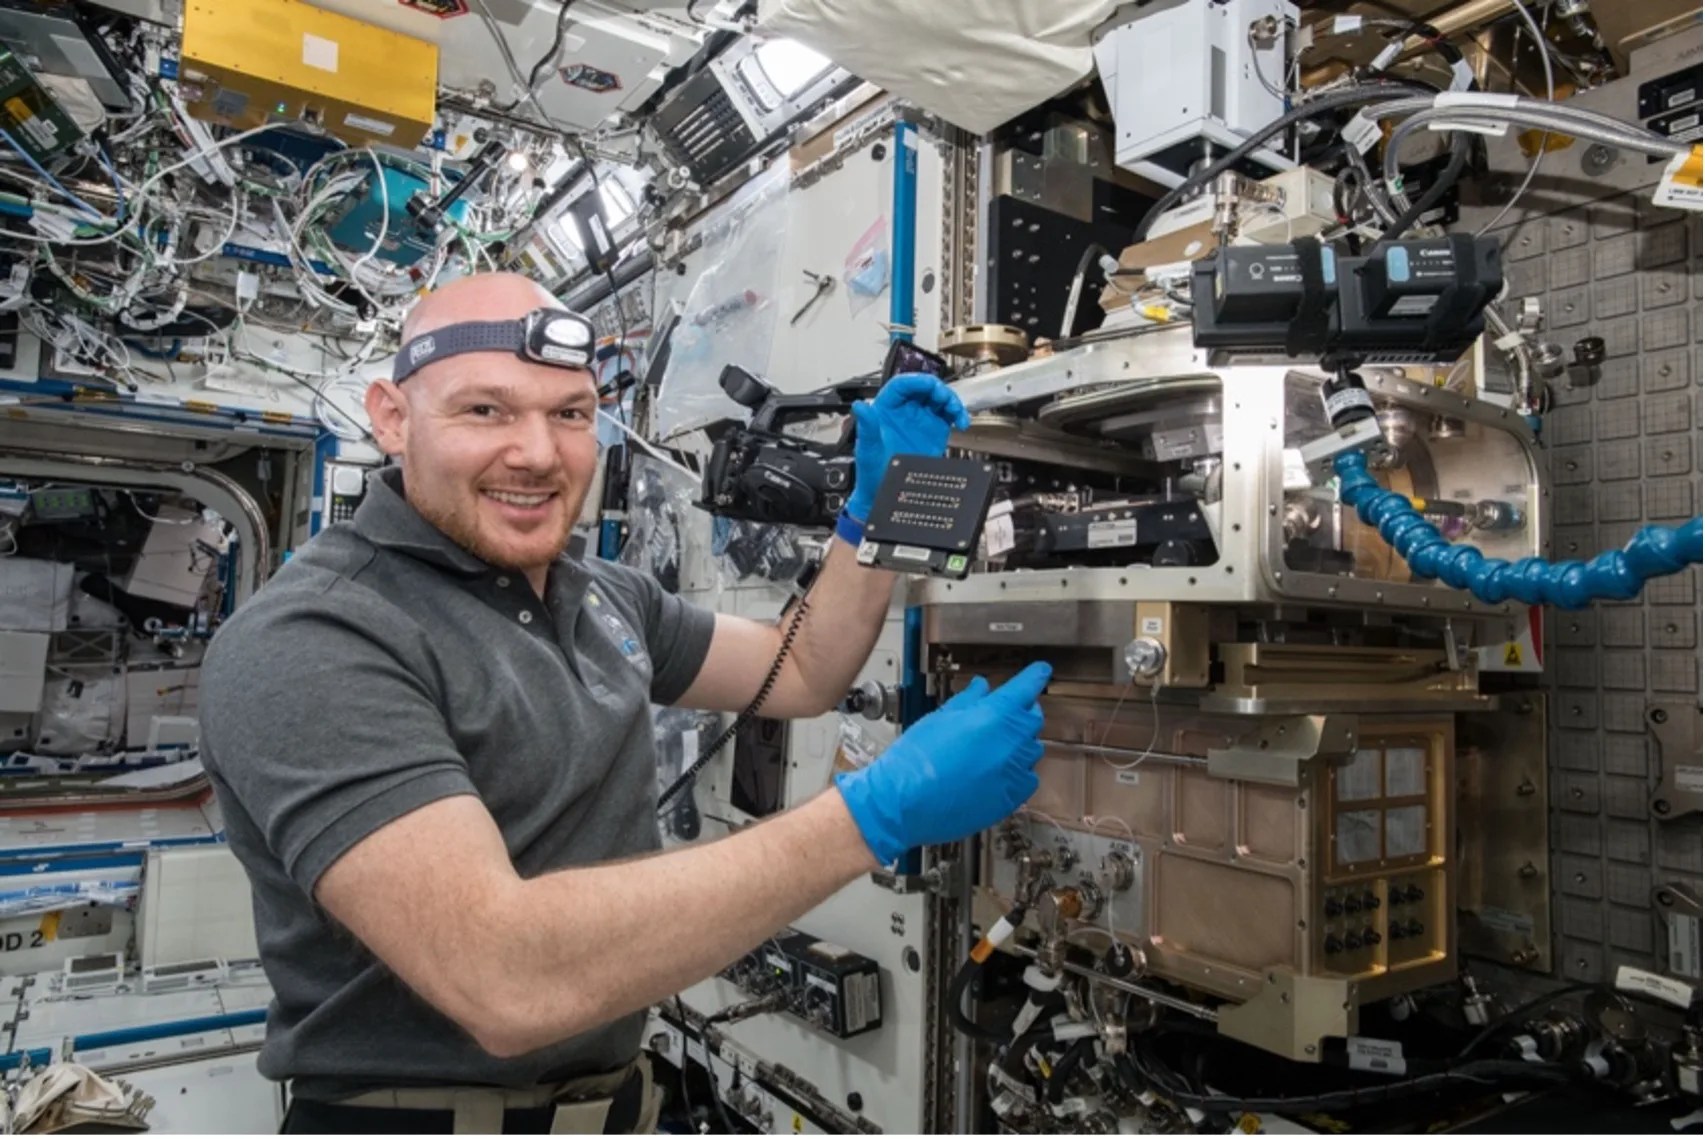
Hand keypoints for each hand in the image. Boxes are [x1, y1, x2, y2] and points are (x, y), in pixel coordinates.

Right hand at [834, 662, 1051, 863]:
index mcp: (995, 715)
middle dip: (1023, 711)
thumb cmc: (916, 758)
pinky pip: (1028, 779)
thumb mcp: (940, 717)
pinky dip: (1018, 772)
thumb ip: (969, 700)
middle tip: (1005, 714)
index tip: (1041, 671)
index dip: (1035, 676)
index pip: (1027, 687)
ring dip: (1020, 743)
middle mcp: (1012, 742)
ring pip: (1032, 749)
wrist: (905, 800)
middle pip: (1033, 719)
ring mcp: (1014, 772)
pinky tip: (997, 772)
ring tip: (994, 747)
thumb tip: (982, 688)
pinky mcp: (1012, 798)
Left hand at [846, 373, 970, 522]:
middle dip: (938, 389)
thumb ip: (867, 426)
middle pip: (924, 388)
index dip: (917, 381)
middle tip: (945, 399)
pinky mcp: (934, 431)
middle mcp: (904, 411)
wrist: (885, 493)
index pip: (901, 385)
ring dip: (951, 400)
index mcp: (886, 409)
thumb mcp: (868, 449)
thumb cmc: (872, 471)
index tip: (929, 385)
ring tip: (956, 411)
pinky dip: (958, 414)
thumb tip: (860, 406)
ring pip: (938, 399)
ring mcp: (921, 420)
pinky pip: (949, 415)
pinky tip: (961, 421)